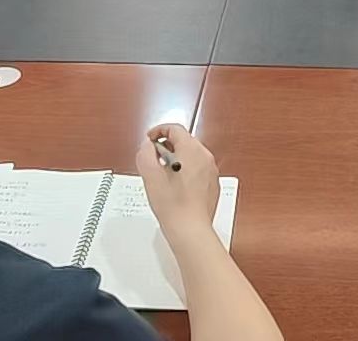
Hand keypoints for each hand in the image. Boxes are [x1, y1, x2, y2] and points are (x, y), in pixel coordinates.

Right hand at [136, 123, 220, 239]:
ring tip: (163, 175)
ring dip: (176, 159)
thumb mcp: (150, 176)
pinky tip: (176, 187)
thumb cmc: (173, 205)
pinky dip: (186, 171)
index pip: (175, 129)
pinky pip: (198, 169)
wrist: (190, 229)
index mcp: (191, 150)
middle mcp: (205, 157)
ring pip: (191, 155)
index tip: (150, 140)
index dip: (159, 131)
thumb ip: (145, 154)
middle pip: (184, 141)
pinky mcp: (212, 184)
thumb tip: (147, 145)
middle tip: (154, 158)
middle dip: (167, 146)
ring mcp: (211, 171)